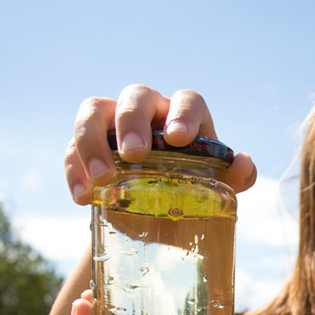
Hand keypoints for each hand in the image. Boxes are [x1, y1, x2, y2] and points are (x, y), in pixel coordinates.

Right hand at [64, 84, 256, 204]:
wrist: (154, 217)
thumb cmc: (190, 190)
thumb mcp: (214, 189)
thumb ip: (233, 179)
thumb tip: (243, 165)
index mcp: (184, 117)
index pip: (186, 100)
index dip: (182, 114)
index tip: (178, 138)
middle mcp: (148, 112)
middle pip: (135, 97)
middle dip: (132, 123)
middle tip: (134, 154)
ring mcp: (112, 124)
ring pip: (93, 111)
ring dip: (93, 141)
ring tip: (103, 177)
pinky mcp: (84, 146)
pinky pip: (72, 147)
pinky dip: (74, 170)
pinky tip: (83, 198)